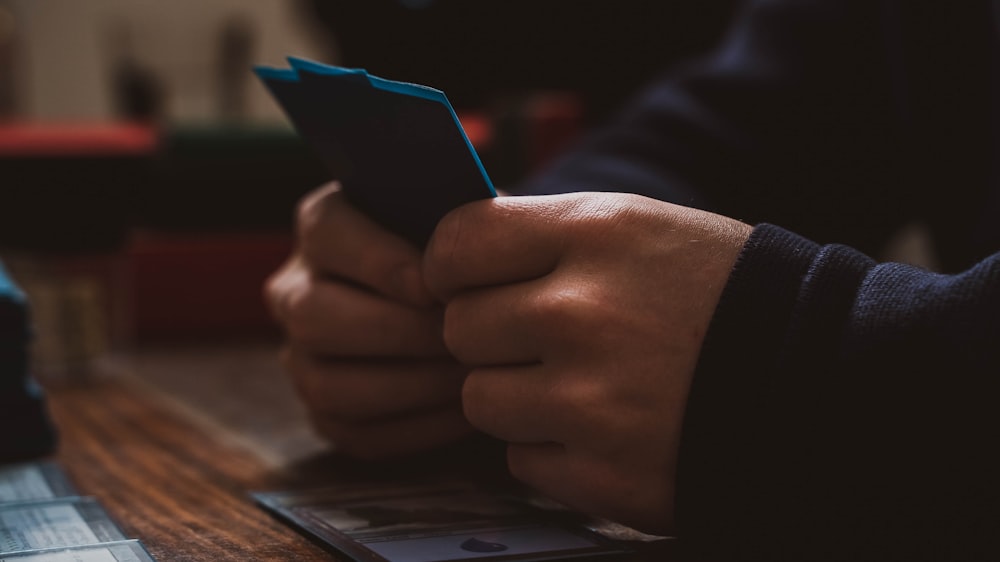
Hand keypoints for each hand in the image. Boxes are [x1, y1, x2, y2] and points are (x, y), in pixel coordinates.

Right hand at [265, 182, 472, 459]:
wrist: (466, 302)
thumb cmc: (465, 253)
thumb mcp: (461, 219)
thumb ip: (458, 221)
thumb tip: (470, 249)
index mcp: (322, 225)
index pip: (329, 233)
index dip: (380, 261)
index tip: (435, 286)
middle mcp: (295, 290)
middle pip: (316, 316)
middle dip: (398, 332)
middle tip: (463, 338)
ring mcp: (302, 357)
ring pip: (329, 384)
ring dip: (409, 385)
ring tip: (470, 377)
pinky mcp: (324, 413)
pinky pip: (356, 433)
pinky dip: (415, 427)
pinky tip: (465, 411)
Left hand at [423, 192, 750, 532]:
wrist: (819, 377)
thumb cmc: (720, 292)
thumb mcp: (643, 230)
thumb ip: (549, 236)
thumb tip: (455, 254)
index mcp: (596, 234)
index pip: (458, 243)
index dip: (449, 266)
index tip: (462, 282)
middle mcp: (582, 312)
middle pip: (459, 328)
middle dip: (487, 336)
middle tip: (537, 340)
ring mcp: (589, 400)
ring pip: (479, 399)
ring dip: (513, 397)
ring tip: (576, 387)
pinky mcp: (600, 472)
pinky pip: (519, 458)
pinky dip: (550, 449)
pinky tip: (603, 430)